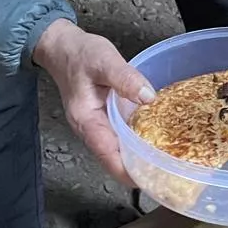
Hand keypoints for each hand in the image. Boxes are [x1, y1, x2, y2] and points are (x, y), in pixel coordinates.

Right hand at [32, 19, 153, 182]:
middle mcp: (89, 128)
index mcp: (86, 120)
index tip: (150, 180)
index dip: (128, 171)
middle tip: (166, 175)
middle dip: (137, 170)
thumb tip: (148, 97)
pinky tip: (153, 140)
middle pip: (113, 159)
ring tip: (164, 163)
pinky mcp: (102, 119)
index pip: (108, 155)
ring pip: (116, 151)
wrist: (62, 46)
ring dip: (137, 159)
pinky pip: (119, 138)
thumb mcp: (104, 60)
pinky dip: (134, 143)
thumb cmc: (79, 54)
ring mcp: (95, 126)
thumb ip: (125, 78)